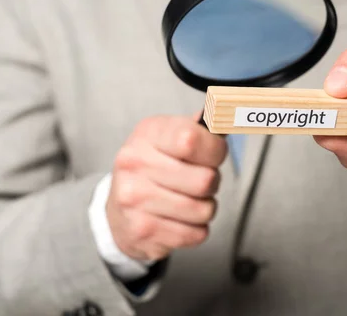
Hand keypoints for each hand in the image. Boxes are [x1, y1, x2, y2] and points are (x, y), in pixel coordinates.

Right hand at [107, 115, 226, 260]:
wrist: (117, 212)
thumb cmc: (153, 170)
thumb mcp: (171, 137)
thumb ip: (202, 127)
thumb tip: (229, 112)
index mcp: (148, 133)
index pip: (192, 139)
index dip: (215, 150)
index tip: (213, 153)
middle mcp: (135, 163)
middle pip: (206, 180)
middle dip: (212, 183)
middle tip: (197, 182)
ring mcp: (135, 198)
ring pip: (204, 210)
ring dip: (204, 209)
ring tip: (186, 201)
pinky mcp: (142, 230)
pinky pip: (195, 234)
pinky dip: (194, 230)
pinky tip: (176, 220)